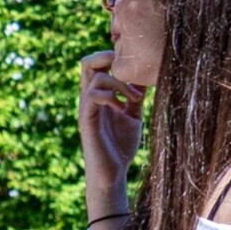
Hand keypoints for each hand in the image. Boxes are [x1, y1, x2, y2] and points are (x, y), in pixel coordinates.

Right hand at [78, 50, 144, 183]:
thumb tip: (144, 76)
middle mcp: (89, 98)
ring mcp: (86, 108)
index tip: (134, 67)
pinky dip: (112, 96)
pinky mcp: (86, 120)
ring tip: (135, 98)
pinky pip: (93, 95)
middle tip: (129, 69)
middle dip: (108, 57)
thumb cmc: (121, 146)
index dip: (112, 56)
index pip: (96, 63)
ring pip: (95, 76)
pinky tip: (123, 108)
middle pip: (87, 62)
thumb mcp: (132, 115)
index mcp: (99, 95)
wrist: (112, 173)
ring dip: (120, 83)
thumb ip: (134, 96)